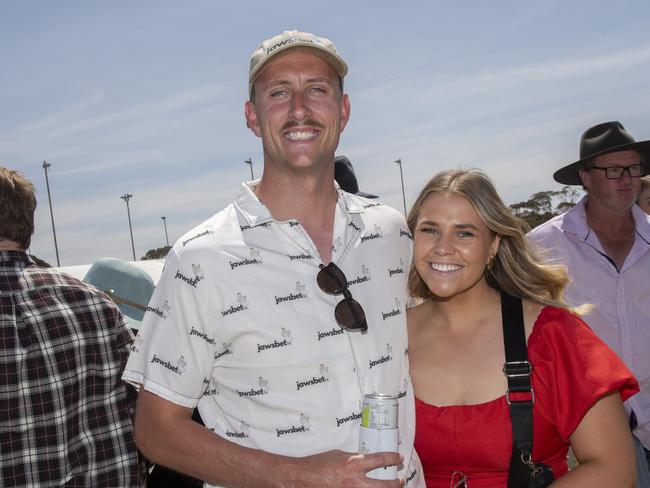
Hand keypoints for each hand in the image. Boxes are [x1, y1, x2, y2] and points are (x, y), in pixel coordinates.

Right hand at [278, 449, 403, 487]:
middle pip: (385, 485)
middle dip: (396, 483)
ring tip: (392, 487)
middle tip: (401, 480)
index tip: (398, 458)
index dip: (392, 458)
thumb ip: (353, 458)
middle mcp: (355, 481)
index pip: (380, 460)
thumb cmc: (317, 464)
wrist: (301, 478)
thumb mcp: (338, 455)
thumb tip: (364, 460)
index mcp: (353, 464)